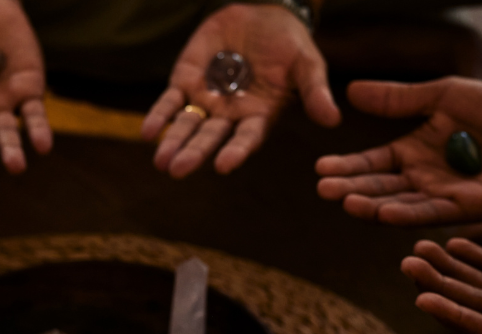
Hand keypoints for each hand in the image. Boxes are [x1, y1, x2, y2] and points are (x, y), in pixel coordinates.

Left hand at [142, 4, 339, 178]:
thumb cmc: (290, 44)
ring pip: (186, 125)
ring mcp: (206, 99)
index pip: (245, 139)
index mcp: (259, 116)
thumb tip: (333, 120)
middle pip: (210, 138)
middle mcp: (230, 115)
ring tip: (161, 162)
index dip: (235, 152)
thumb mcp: (307, 64)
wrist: (263, 12)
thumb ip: (315, 92)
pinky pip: (169, 102)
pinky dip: (159, 116)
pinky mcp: (186, 81)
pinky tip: (149, 132)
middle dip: (194, 153)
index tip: (224, 165)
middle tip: (177, 170)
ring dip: (173, 143)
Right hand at [316, 78, 481, 225]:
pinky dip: (408, 214)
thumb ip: (400, 98)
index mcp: (412, 152)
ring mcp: (443, 197)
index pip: (372, 163)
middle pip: (380, 188)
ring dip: (373, 206)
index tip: (320, 169)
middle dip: (352, 190)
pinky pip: (433, 213)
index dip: (348, 167)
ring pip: (400, 205)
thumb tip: (352, 90)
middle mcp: (422, 179)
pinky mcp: (467, 210)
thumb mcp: (443, 96)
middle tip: (325, 189)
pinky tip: (386, 213)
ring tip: (347, 202)